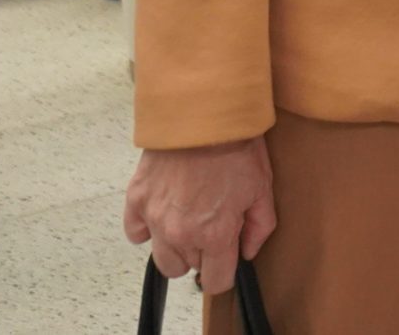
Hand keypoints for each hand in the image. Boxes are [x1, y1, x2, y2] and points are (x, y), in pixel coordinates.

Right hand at [123, 138, 276, 295]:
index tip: (228, 256)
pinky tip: (164, 211)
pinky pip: (136, 233)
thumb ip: (259, 227)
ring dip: (176, 247)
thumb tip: (248, 252)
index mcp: (214, 235)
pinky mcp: (136, 202)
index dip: (225, 272)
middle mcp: (180, 234)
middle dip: (203, 254)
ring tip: (189, 220)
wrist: (203, 116)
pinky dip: (147, 228)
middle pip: (189, 268)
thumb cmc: (237, 149)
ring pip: (162, 259)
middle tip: (212, 226)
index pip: (216, 281)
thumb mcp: (262, 188)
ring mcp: (154, 219)